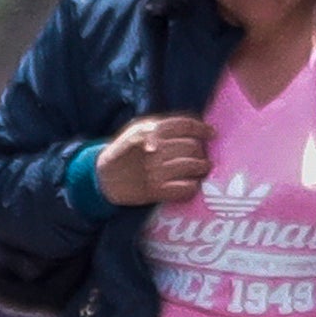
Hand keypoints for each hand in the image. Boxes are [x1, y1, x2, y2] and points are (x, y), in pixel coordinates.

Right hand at [96, 115, 214, 206]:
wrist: (103, 178)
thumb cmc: (124, 152)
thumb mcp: (136, 131)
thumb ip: (160, 127)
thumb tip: (193, 128)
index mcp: (150, 131)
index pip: (186, 126)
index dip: (202, 129)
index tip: (212, 134)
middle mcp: (155, 149)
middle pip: (193, 146)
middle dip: (201, 151)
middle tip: (201, 155)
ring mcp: (155, 171)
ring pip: (193, 166)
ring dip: (202, 167)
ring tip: (201, 168)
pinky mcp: (155, 190)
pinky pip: (185, 188)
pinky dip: (192, 186)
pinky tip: (191, 184)